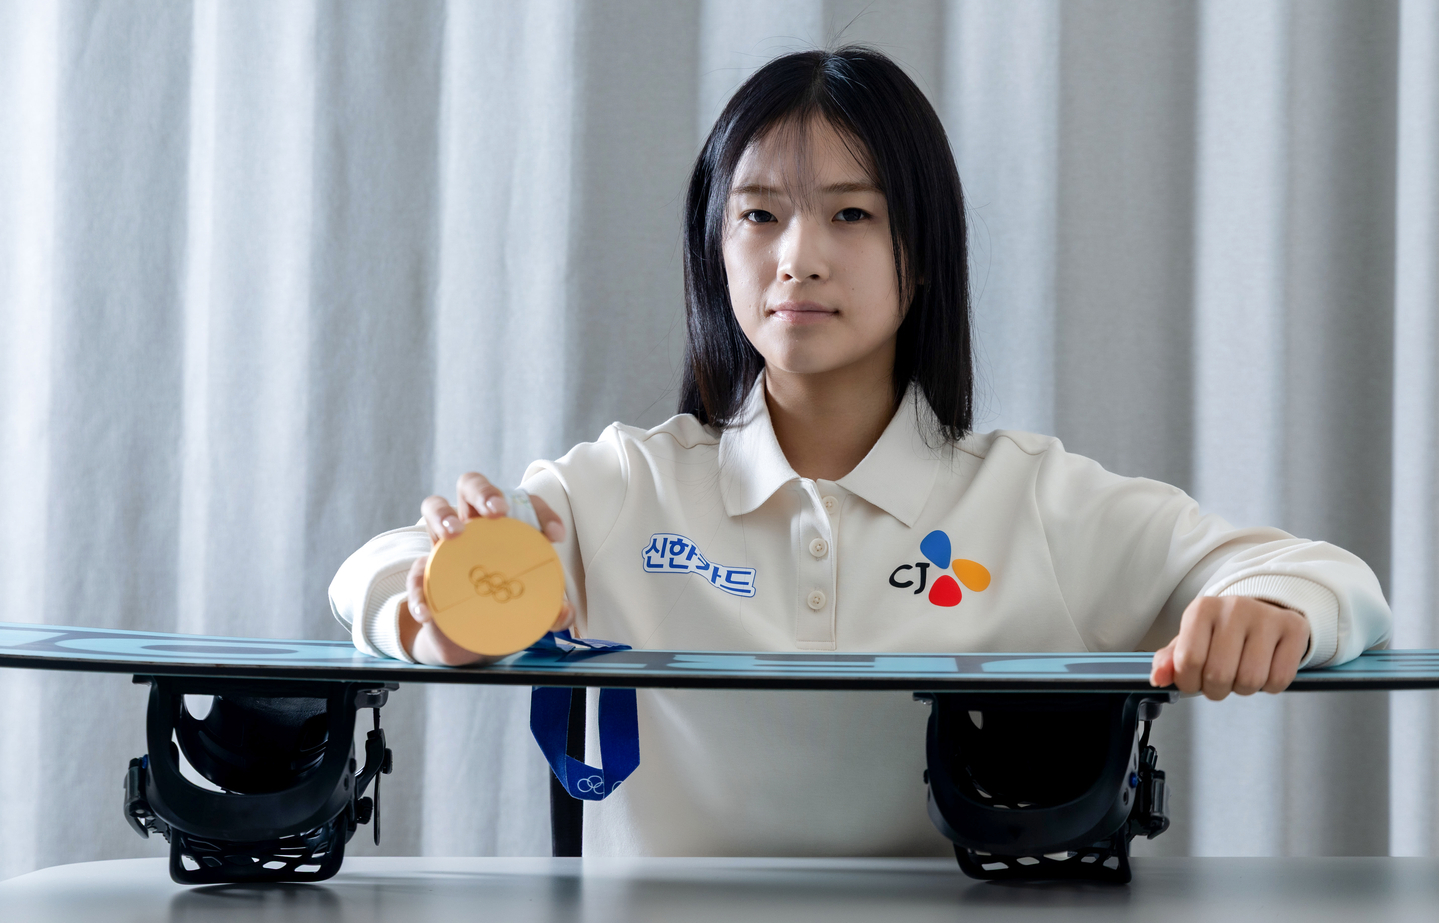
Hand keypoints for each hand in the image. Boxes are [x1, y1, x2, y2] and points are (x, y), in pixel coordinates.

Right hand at [400, 472, 574, 665]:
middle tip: (497, 511)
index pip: (523, 503)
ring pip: (434, 508)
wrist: (470, 637)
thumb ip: (551, 611)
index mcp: (504, 527)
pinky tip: (428, 611)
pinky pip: (416, 574)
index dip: (541, 512)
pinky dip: (419, 592)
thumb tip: (566, 614)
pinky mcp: (424, 574)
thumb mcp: (532, 609)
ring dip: (443, 515)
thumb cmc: (505, 606)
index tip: (554, 536)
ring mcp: (444, 545)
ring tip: (455, 533)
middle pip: (470, 486)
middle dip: (483, 491)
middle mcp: (473, 526)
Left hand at [1149, 596, 1309, 698]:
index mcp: (1202, 609)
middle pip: (1219, 675)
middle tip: (1220, 680)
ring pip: (1250, 680)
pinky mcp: (1294, 628)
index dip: (1189, 683)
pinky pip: (1279, 679)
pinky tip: (1264, 668)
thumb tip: (1158, 678)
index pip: (1188, 661)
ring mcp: (1266, 616)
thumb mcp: (1190, 641)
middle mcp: (1234, 607)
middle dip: (1216, 690)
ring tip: (1241, 672)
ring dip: (1243, 689)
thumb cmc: (1220, 633)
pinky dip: (1269, 686)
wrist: (1262, 612)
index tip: (1194, 680)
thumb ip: (1169, 661)